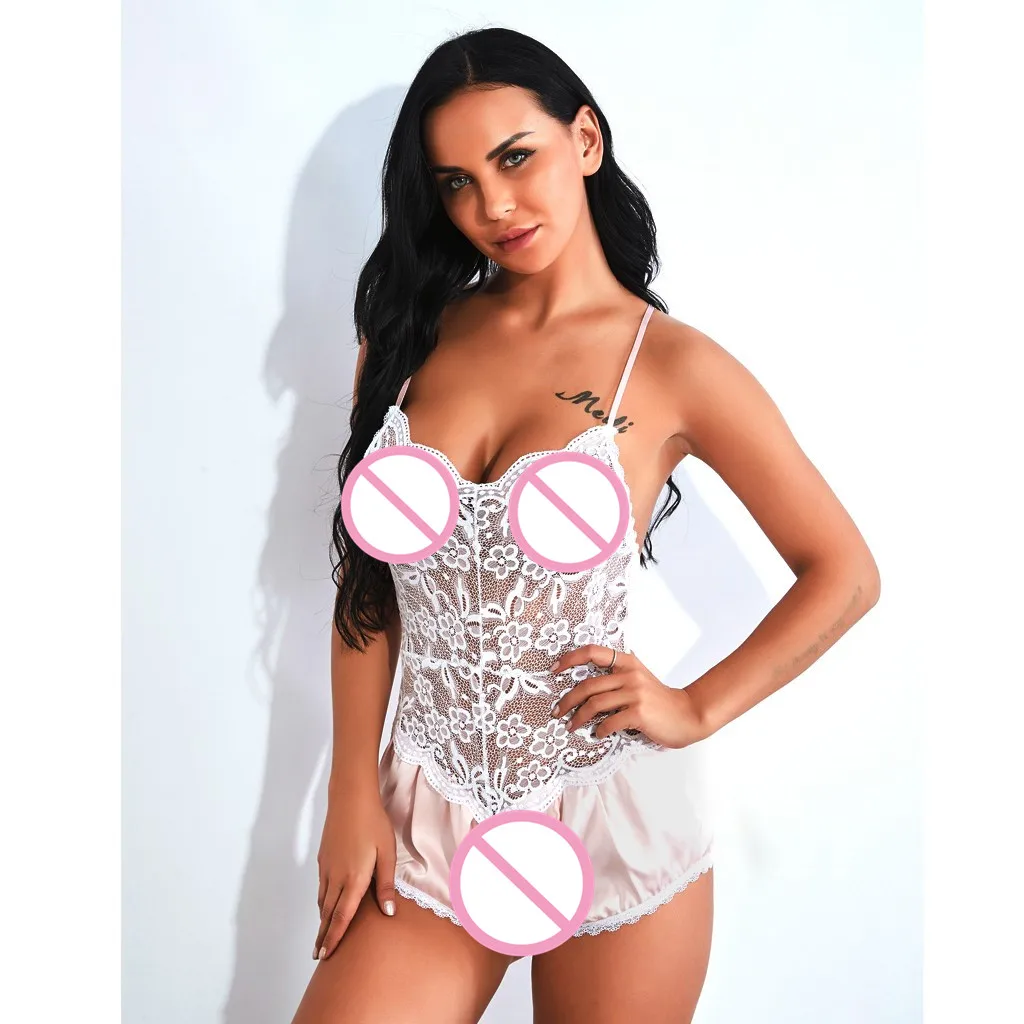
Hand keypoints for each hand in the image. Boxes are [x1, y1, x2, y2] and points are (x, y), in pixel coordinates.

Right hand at [314, 786, 397, 960]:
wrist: (350, 798)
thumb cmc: (374, 823)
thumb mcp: (387, 853)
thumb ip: (386, 884)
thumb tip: (388, 913)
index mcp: (354, 879)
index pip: (342, 917)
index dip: (334, 938)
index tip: (326, 955)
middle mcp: (336, 877)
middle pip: (328, 914)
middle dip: (323, 936)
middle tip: (318, 955)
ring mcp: (327, 867)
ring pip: (323, 901)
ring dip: (321, 920)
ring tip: (321, 936)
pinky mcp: (323, 858)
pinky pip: (322, 887)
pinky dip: (322, 902)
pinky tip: (325, 905)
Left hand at [549, 645, 707, 749]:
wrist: (687, 714)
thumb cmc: (659, 700)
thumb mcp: (638, 678)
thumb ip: (616, 676)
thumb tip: (583, 686)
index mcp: (627, 662)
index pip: (593, 651)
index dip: (570, 658)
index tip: (554, 669)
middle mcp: (630, 674)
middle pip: (587, 685)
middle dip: (567, 700)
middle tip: (557, 711)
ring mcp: (635, 693)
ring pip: (594, 704)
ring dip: (578, 718)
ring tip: (571, 726)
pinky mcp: (638, 713)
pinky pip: (609, 722)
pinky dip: (599, 730)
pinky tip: (597, 734)